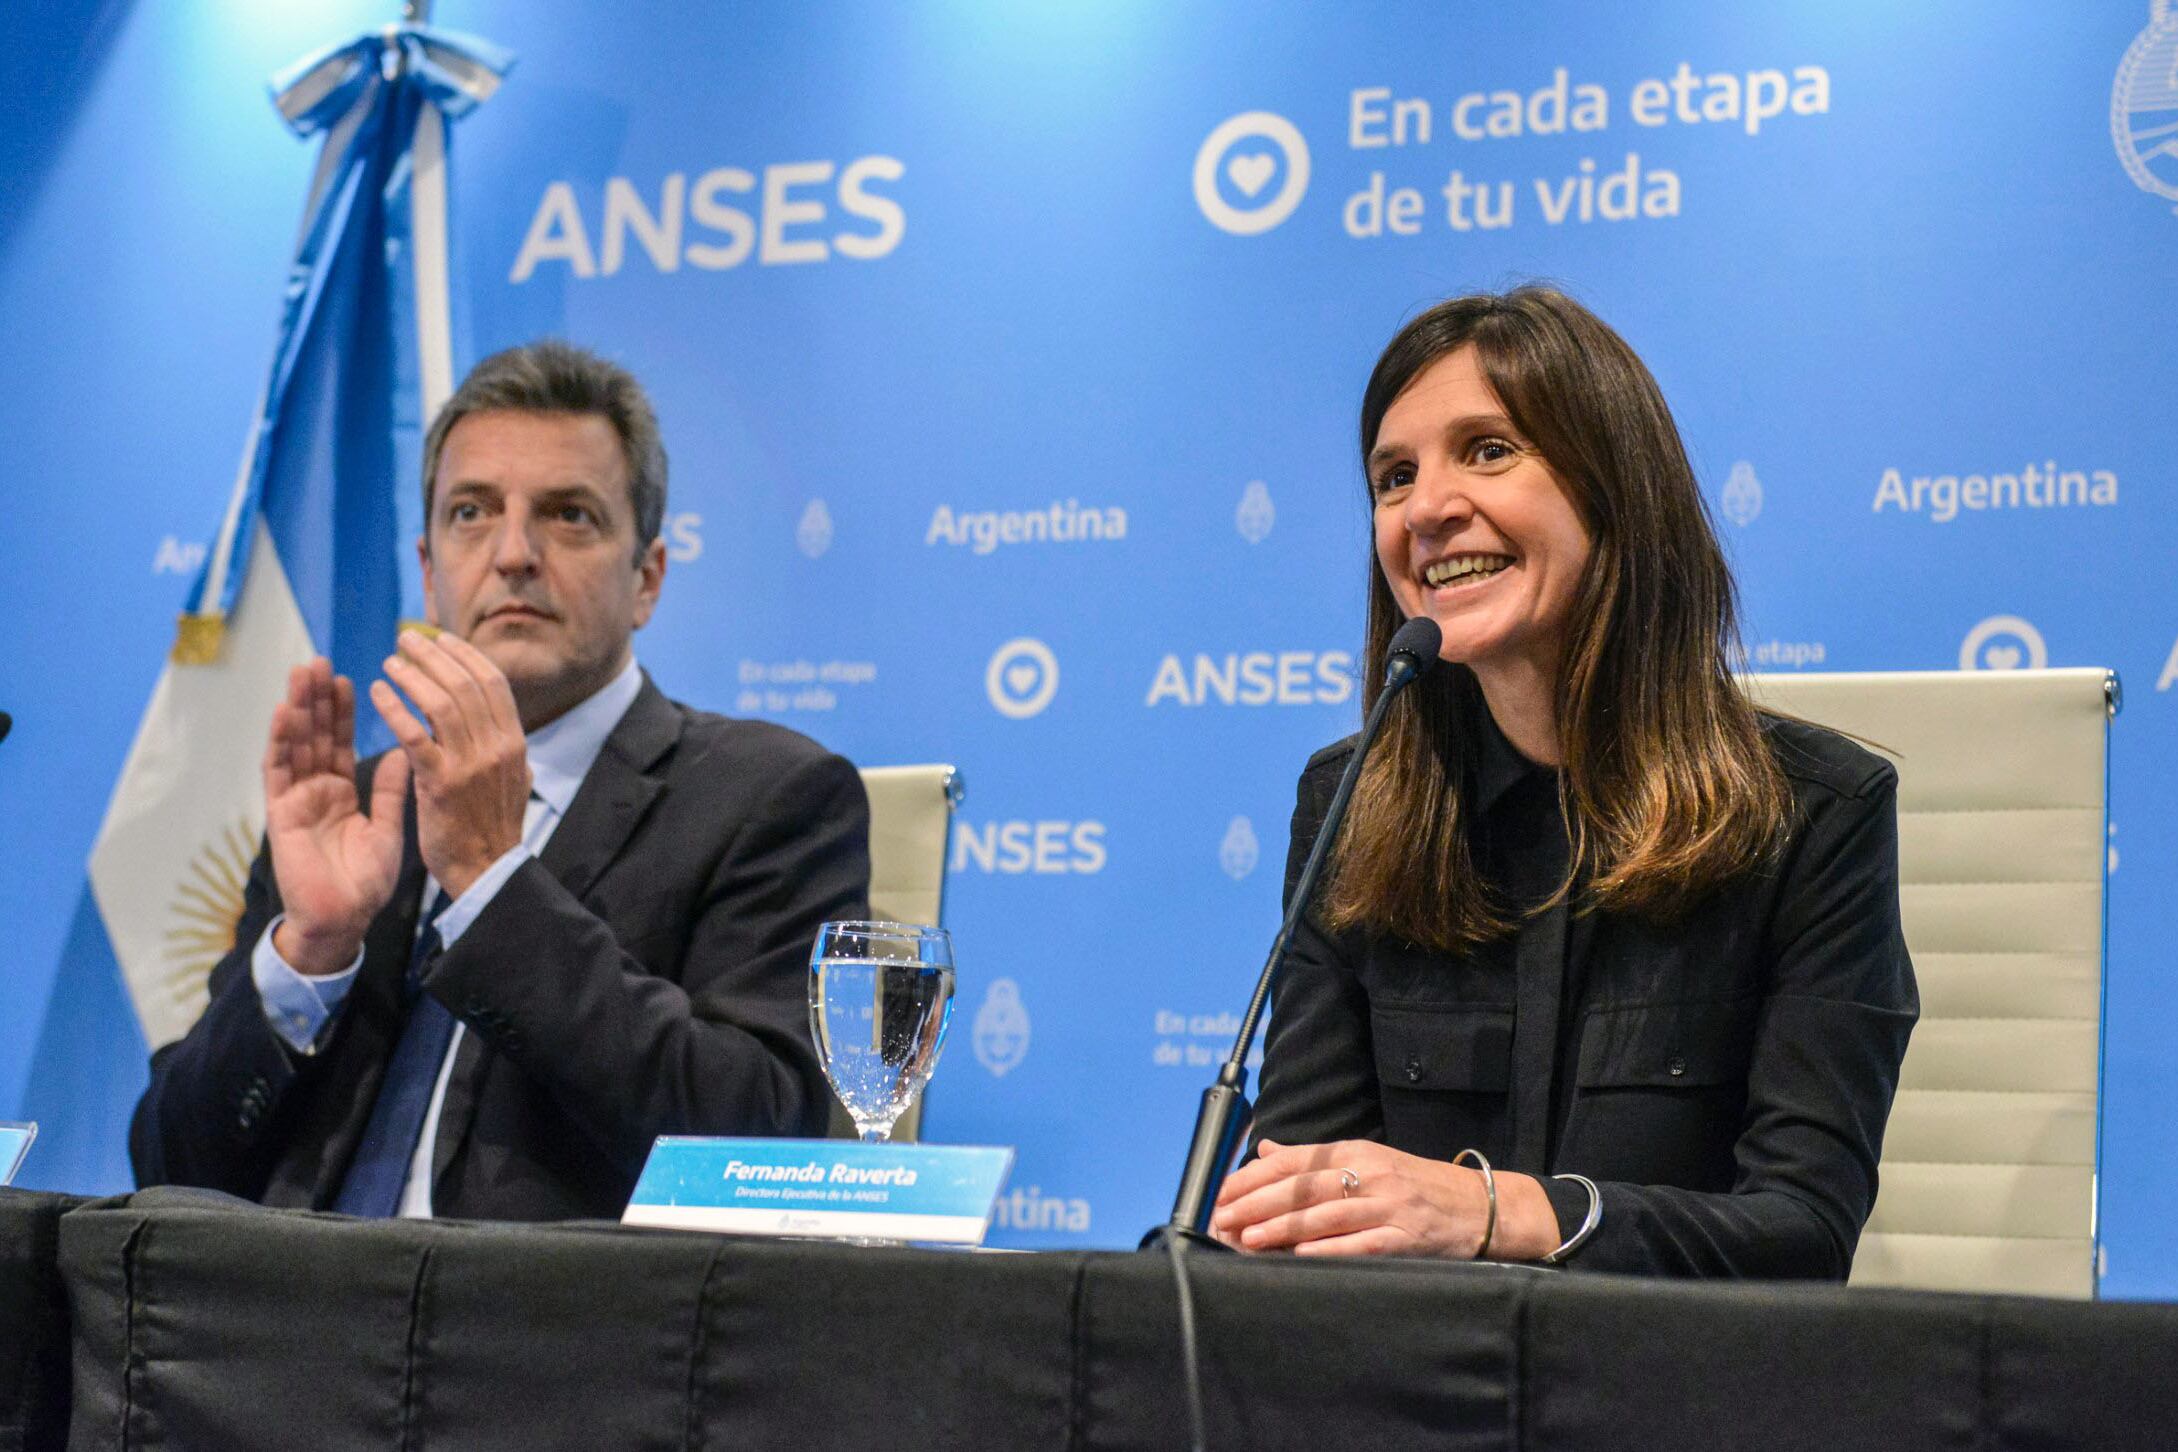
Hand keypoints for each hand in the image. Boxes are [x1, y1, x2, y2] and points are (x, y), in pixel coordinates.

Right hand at [263, 659, 408, 973]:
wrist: (344, 920)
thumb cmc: (365, 882)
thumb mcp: (387, 829)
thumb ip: (389, 792)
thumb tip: (401, 752)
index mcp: (342, 793)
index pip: (341, 743)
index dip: (343, 712)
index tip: (349, 677)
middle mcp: (316, 791)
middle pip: (315, 736)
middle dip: (316, 699)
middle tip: (318, 660)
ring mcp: (296, 801)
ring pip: (294, 746)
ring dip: (297, 708)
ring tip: (301, 672)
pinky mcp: (281, 815)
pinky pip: (278, 774)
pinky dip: (280, 742)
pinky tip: (284, 713)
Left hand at [369, 630, 530, 900]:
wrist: (486, 872)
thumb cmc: (492, 829)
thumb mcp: (513, 781)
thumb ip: (504, 750)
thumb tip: (501, 725)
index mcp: (515, 742)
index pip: (493, 682)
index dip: (465, 654)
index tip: (441, 638)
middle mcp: (498, 746)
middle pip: (466, 683)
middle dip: (435, 654)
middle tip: (407, 638)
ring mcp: (471, 764)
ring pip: (441, 702)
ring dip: (412, 675)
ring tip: (391, 661)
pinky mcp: (441, 783)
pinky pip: (414, 734)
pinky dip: (396, 709)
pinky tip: (378, 693)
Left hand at [1211, 1138, 1558, 1259]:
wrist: (1479, 1206)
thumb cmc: (1415, 1185)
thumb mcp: (1366, 1161)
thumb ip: (1314, 1159)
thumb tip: (1264, 1151)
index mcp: (1356, 1152)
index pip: (1294, 1160)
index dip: (1254, 1177)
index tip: (1222, 1193)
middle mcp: (1370, 1173)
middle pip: (1304, 1187)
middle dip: (1258, 1203)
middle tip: (1223, 1218)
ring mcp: (1390, 1205)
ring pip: (1327, 1215)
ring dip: (1283, 1227)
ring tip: (1249, 1238)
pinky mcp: (1406, 1237)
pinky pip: (1361, 1244)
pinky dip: (1329, 1250)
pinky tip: (1301, 1255)